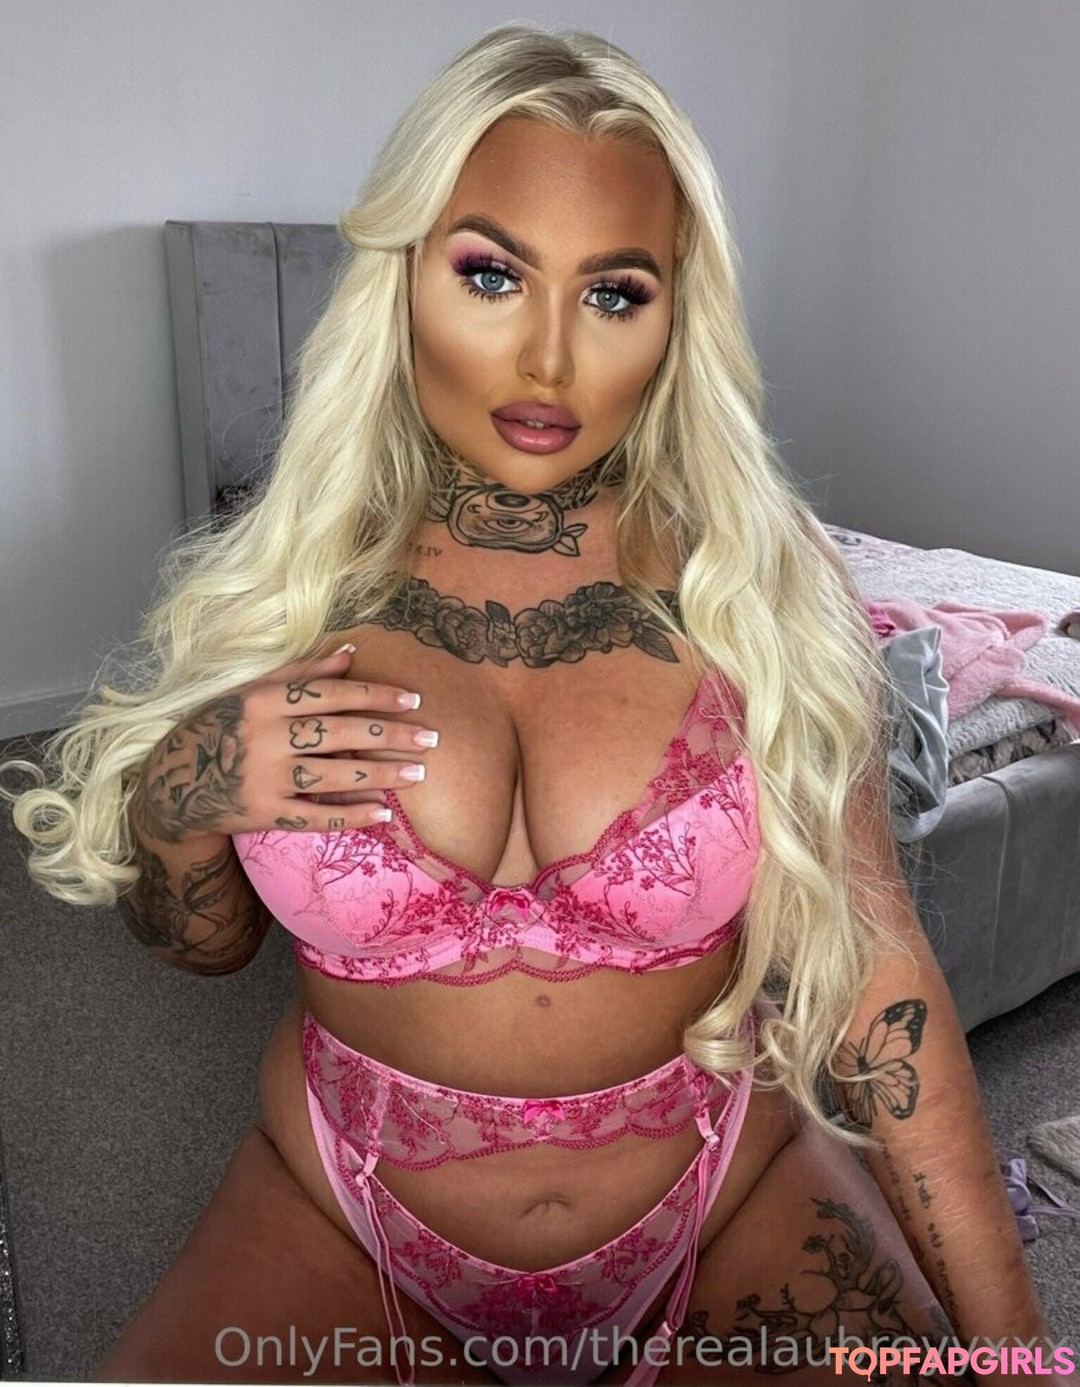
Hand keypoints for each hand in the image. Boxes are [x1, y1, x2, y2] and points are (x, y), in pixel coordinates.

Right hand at [133, 645, 435, 839]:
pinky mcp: (263, 812)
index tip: (413, 700)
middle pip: (338, 732)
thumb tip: (351, 652)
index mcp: (263, 699)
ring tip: (417, 773)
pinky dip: (350, 814)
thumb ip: (301, 672)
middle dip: (389, 734)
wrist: (173, 782)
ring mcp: (263, 777)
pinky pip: (315, 815)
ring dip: (380, 773)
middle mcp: (264, 736)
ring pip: (333, 773)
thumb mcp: (252, 691)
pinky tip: (383, 811)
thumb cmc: (222, 727)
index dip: (374, 696)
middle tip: (431, 739)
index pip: (330, 693)